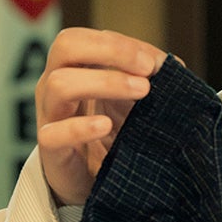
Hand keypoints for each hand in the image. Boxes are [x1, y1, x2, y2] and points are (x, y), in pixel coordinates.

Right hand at [35, 28, 167, 205]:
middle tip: (146, 69)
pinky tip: (105, 125)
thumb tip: (171, 65)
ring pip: (60, 84)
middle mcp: (55, 86)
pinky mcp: (52, 151)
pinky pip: (53, 134)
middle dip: (110, 50)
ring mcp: (50, 116)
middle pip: (65, 46)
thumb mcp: (132, 101)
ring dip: (105, 82)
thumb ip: (148, 79)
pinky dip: (81, 127)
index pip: (83, 38)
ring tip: (142, 91)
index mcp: (73, 69)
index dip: (119, 44)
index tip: (153, 62)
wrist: (96, 183)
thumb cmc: (113, 134)